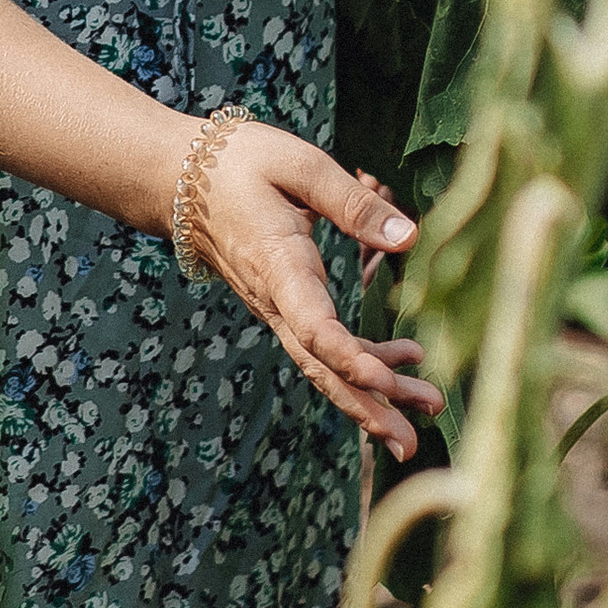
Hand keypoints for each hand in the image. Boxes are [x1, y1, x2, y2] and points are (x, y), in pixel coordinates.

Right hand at [191, 127, 445, 463]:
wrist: (181, 181)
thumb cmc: (241, 163)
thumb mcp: (298, 164)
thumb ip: (352, 202)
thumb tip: (408, 237)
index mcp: (278, 264)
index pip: (312, 324)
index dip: (349, 358)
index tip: (385, 382)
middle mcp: (275, 300)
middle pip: (321, 365)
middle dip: (367, 406)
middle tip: (410, 443)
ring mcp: (277, 309)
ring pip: (324, 364)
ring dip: (373, 395)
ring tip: (427, 406)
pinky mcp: (285, 307)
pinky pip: (322, 347)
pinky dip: (362, 363)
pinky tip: (405, 362)